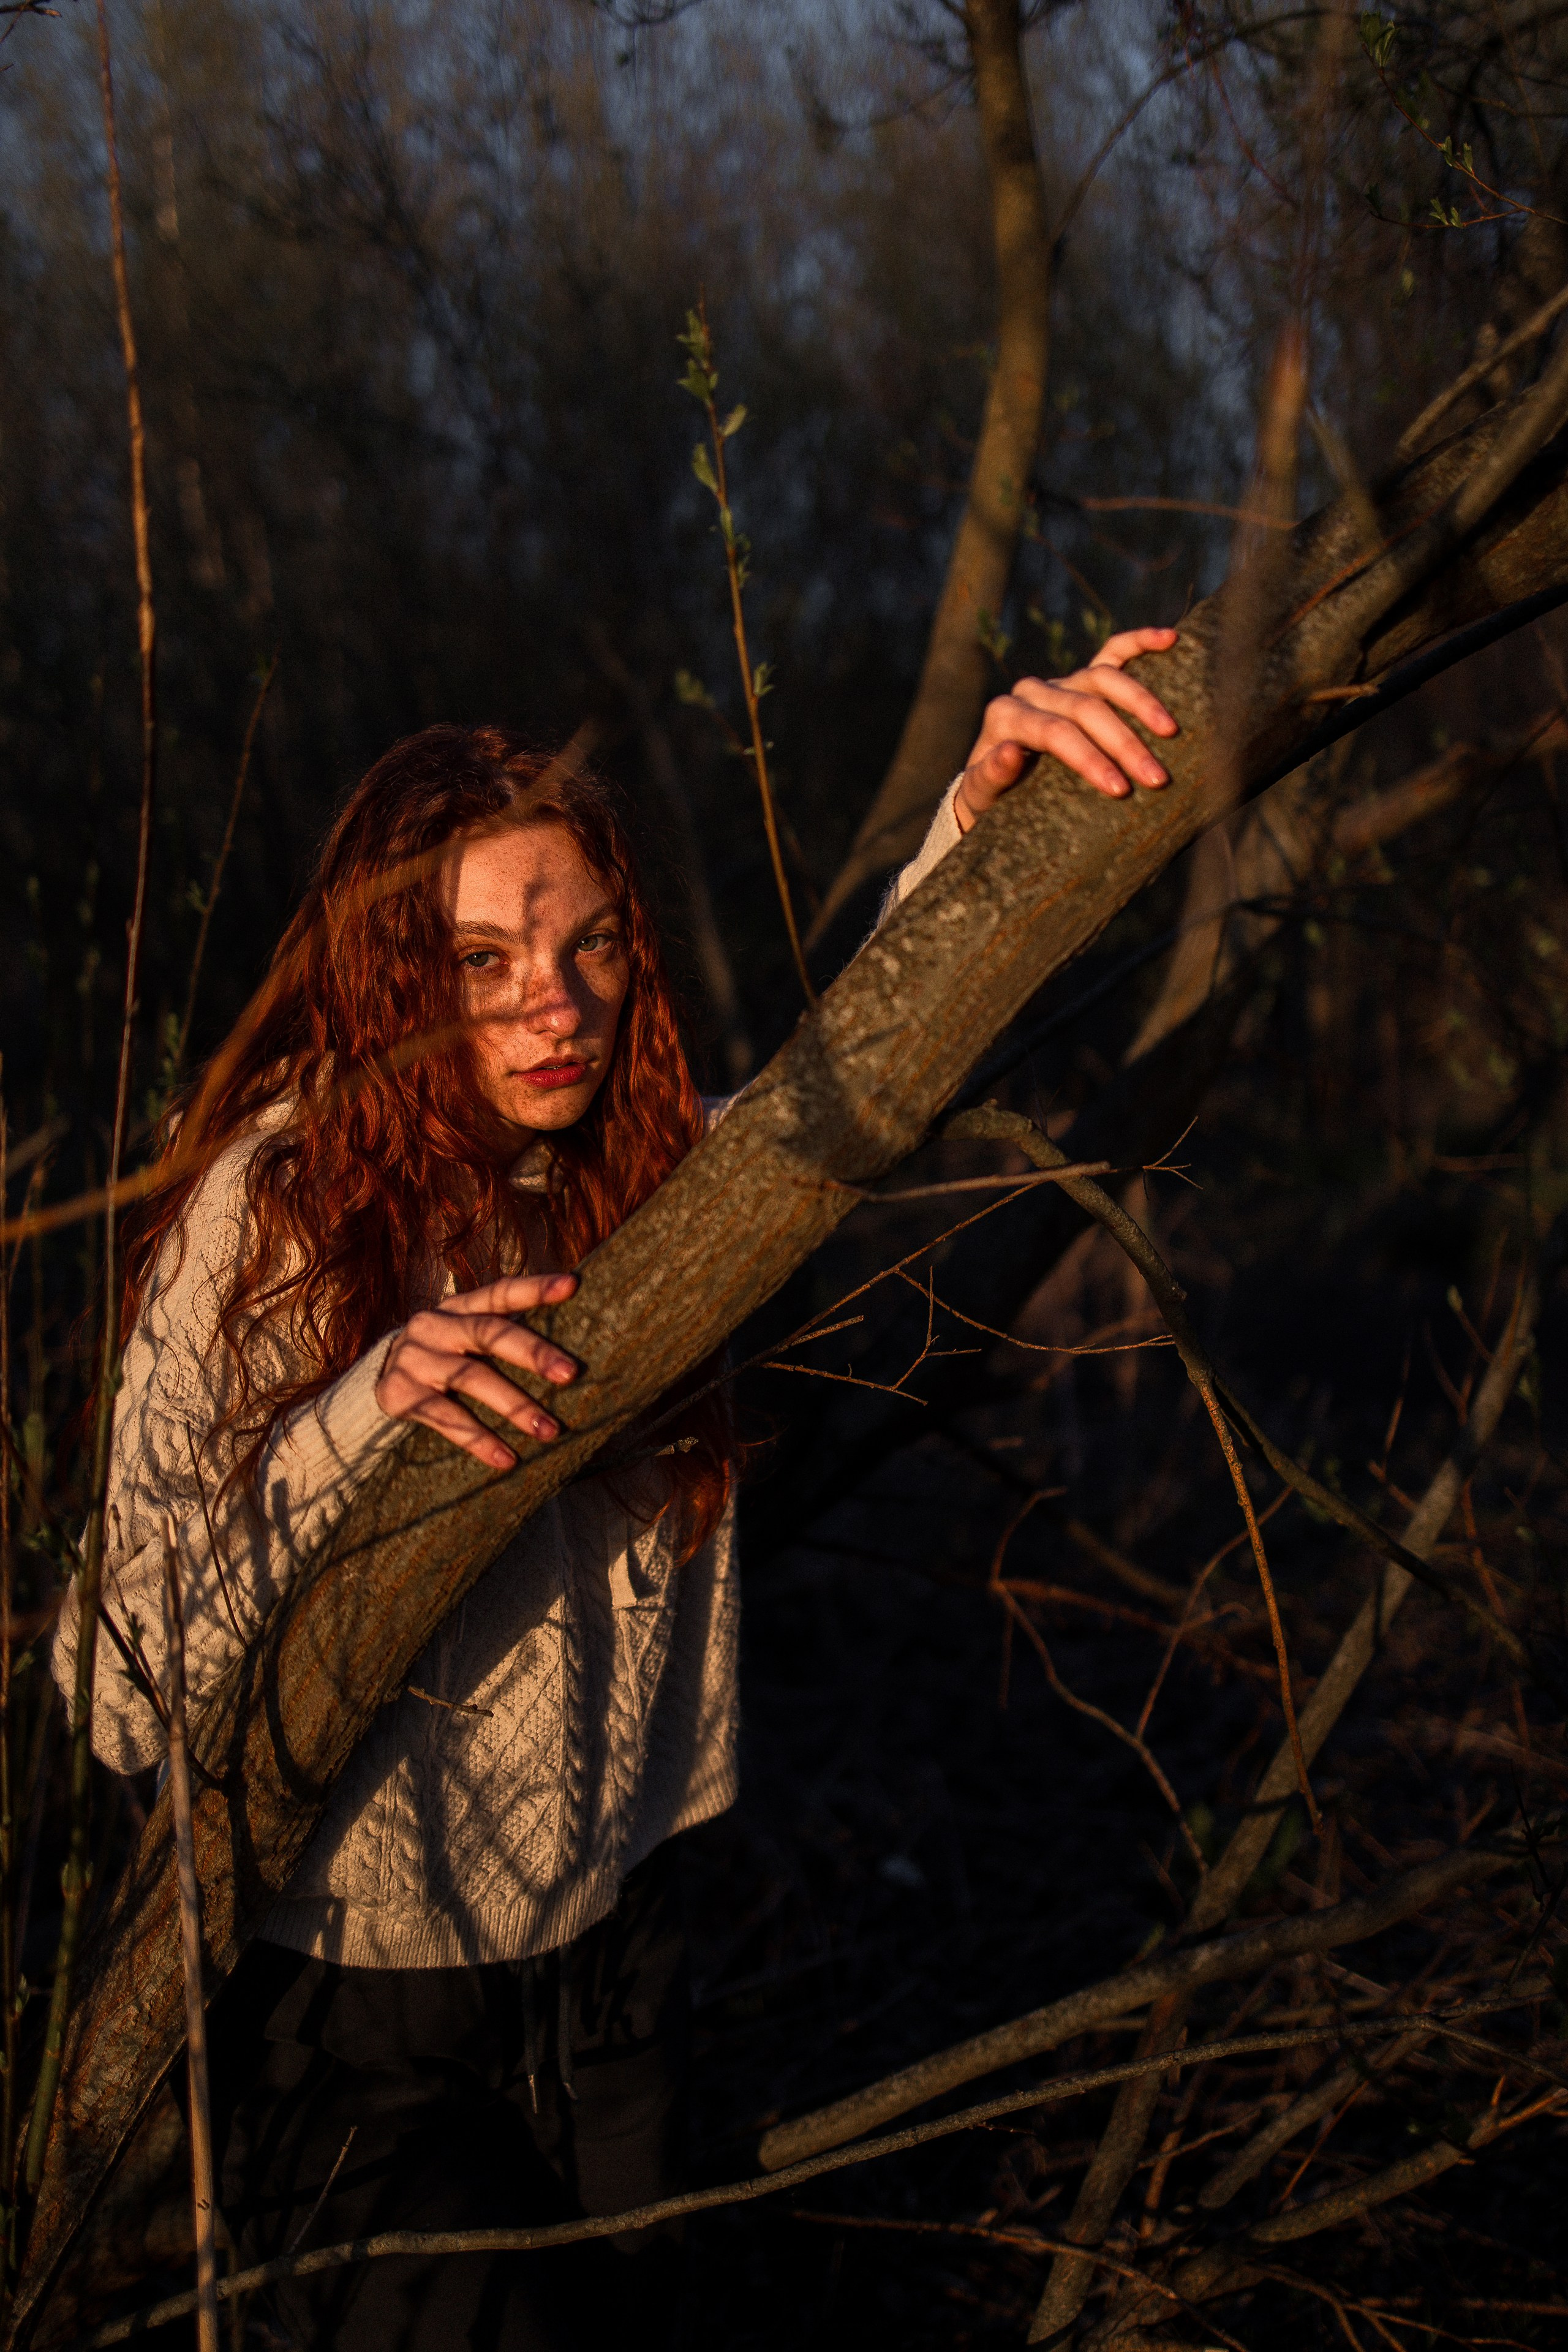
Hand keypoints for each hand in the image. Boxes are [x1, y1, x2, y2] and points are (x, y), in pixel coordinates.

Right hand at [377, 1273, 580, 1471]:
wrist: (375, 1379)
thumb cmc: (443, 1356)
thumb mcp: (464, 1335)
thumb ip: (502, 1332)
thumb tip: (569, 1346)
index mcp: (458, 1307)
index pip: (500, 1293)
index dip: (535, 1289)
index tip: (572, 1285)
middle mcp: (435, 1326)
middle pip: (489, 1333)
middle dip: (532, 1352)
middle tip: (570, 1373)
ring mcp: (416, 1359)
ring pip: (472, 1378)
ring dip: (514, 1405)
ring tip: (548, 1431)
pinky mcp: (401, 1394)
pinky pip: (445, 1418)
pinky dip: (478, 1439)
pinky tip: (506, 1458)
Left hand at [954, 627, 1180, 831]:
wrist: (994, 785)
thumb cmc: (990, 797)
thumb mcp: (981, 793)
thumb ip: (989, 775)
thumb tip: (1011, 751)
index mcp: (1005, 715)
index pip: (1055, 732)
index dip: (1089, 758)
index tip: (1120, 789)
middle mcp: (1032, 691)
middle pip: (1086, 708)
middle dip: (1124, 743)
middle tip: (1156, 778)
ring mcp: (1060, 680)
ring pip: (1104, 678)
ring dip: (1142, 703)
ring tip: (1170, 732)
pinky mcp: (1081, 678)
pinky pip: (1113, 652)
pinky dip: (1140, 642)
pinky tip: (1170, 639)